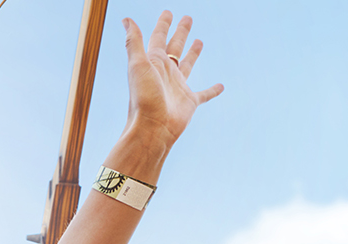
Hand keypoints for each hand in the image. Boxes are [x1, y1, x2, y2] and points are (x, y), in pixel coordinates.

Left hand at [123, 12, 222, 148]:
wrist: (152, 128)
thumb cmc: (143, 98)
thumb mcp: (138, 65)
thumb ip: (134, 42)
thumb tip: (126, 19)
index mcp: (153, 63)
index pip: (158, 38)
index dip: (163, 24)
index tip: (168, 12)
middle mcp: (165, 73)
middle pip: (174, 48)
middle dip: (180, 33)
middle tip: (187, 18)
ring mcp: (178, 87)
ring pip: (187, 65)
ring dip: (193, 53)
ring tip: (199, 41)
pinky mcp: (190, 101)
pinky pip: (204, 94)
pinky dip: (212, 90)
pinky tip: (221, 86)